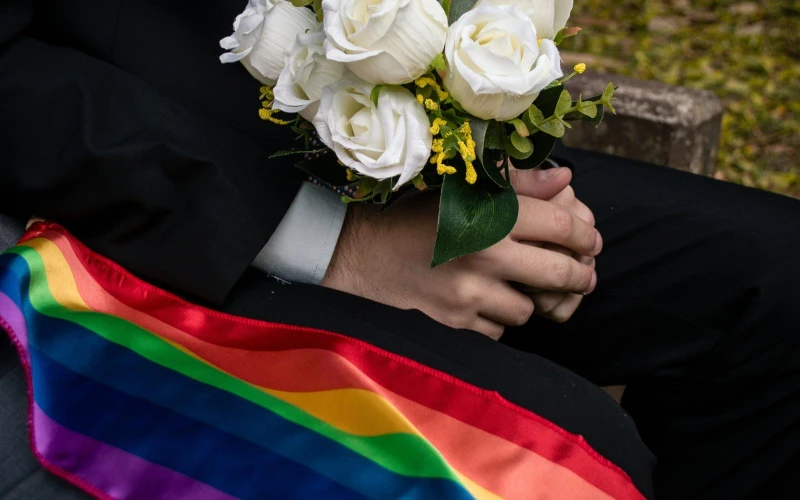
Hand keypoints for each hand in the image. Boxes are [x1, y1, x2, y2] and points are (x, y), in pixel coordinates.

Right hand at [322, 168, 600, 338]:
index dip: (585, 234)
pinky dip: (498, 320)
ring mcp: (470, 293)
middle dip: (580, 276)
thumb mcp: (461, 189)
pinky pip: (499, 330)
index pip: (561, 224)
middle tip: (584, 275)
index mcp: (489, 213)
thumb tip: (565, 179)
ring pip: (528, 308)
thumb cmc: (414, 216)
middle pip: (559, 274)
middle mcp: (484, 253)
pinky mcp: (455, 323)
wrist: (361, 254)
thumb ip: (517, 184)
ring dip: (529, 300)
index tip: (590, 240)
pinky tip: (485, 304)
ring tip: (519, 287)